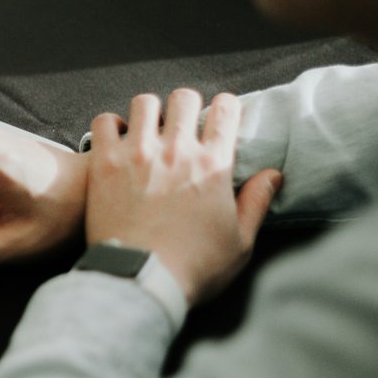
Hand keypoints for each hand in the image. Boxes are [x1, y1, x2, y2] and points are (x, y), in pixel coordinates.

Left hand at [85, 90, 282, 303]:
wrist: (140, 280)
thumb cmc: (192, 268)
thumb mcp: (240, 242)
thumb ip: (256, 203)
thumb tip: (273, 175)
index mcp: (213, 165)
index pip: (226, 110)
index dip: (227, 107)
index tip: (222, 116)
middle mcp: (176, 151)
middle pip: (184, 97)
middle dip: (187, 105)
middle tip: (182, 124)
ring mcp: (137, 153)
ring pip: (144, 102)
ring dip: (149, 111)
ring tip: (149, 128)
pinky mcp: (104, 163)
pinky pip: (104, 122)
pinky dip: (111, 125)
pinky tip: (117, 139)